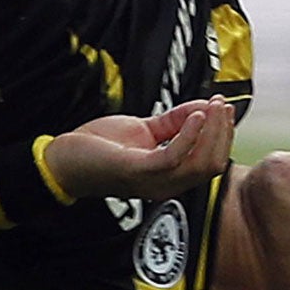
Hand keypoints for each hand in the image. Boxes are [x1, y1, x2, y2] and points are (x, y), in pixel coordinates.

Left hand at [41, 99, 235, 202]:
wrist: (65, 160)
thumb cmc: (102, 148)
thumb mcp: (144, 130)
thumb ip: (173, 122)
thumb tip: (203, 108)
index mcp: (170, 176)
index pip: (210, 162)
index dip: (222, 135)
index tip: (224, 107)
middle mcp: (167, 184)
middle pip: (211, 164)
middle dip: (222, 132)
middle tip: (223, 105)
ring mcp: (153, 181)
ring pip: (200, 164)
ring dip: (212, 132)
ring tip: (213, 107)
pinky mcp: (138, 171)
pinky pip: (173, 157)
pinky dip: (189, 136)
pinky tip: (196, 115)